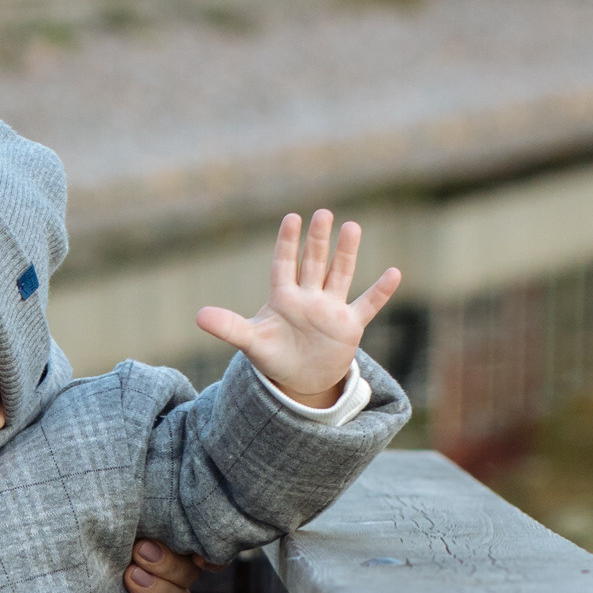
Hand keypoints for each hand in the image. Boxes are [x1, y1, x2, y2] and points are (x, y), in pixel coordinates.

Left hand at [197, 209, 398, 407]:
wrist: (300, 378)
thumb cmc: (274, 355)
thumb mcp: (250, 342)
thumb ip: (228, 327)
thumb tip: (198, 316)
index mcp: (283, 297)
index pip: (284, 264)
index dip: (287, 243)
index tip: (291, 218)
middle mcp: (308, 297)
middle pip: (313, 263)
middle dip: (317, 240)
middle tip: (322, 213)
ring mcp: (330, 309)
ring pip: (339, 276)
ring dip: (346, 254)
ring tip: (352, 227)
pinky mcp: (349, 325)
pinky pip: (367, 305)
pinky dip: (380, 291)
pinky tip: (394, 273)